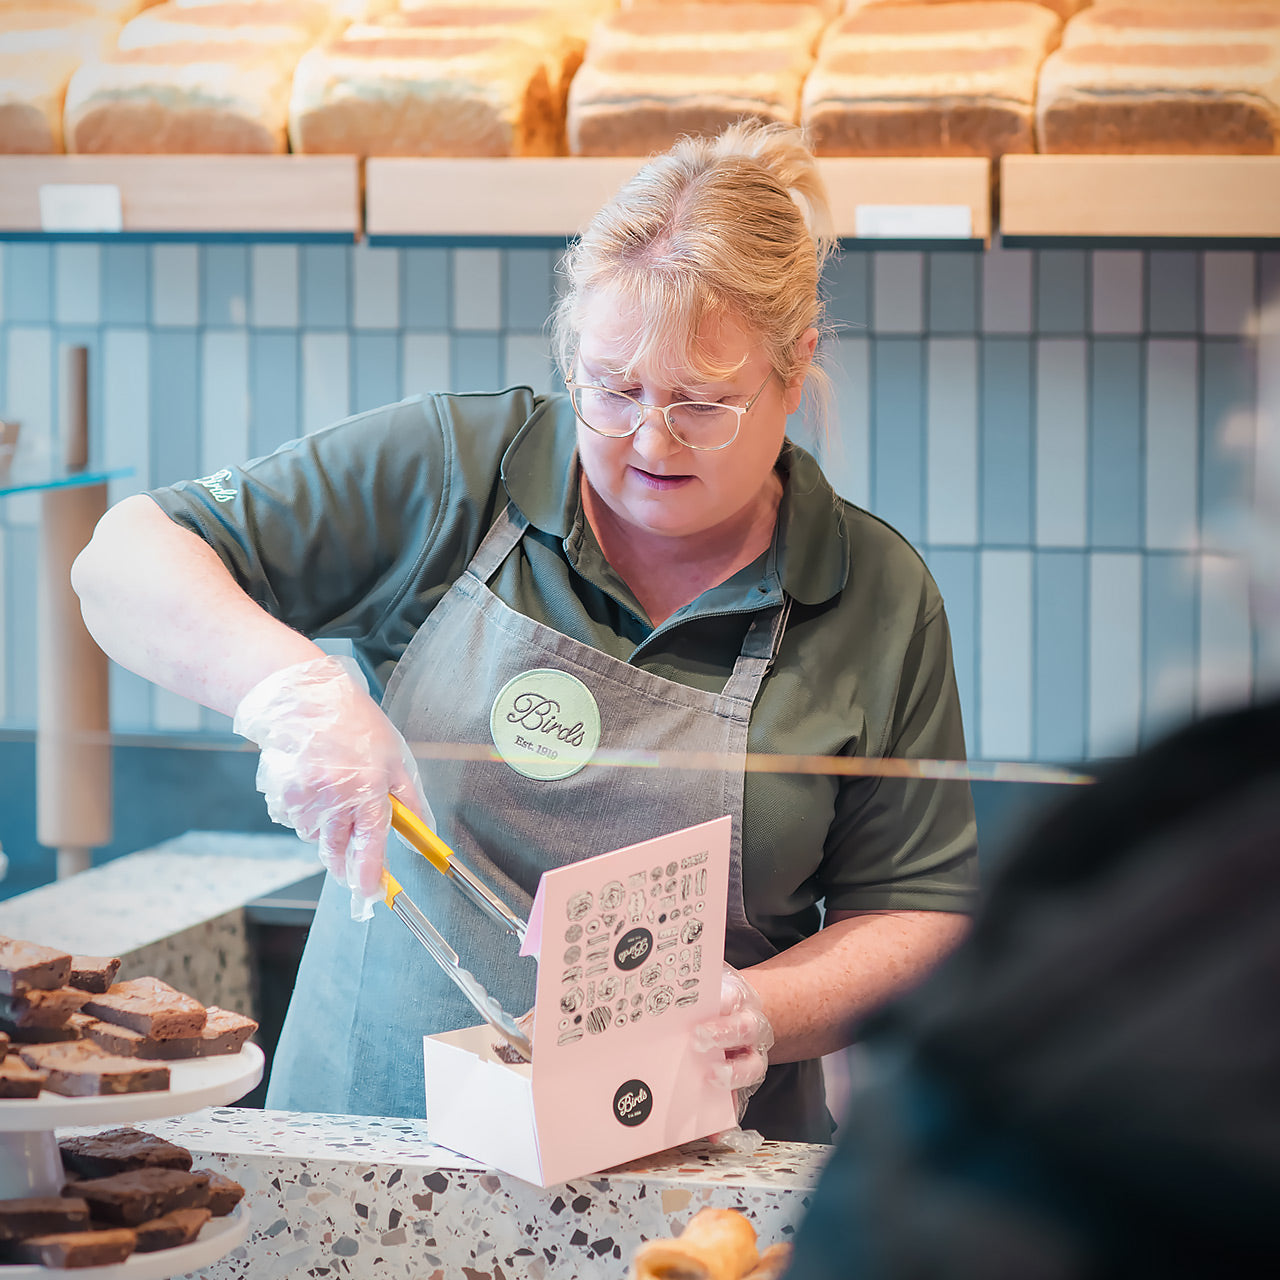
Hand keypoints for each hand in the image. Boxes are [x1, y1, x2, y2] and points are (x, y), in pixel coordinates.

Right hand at [233, 654, 430, 920]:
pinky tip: (313, 789)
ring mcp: (303, 797)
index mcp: (367, 787)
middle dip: (346, 861)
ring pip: (316, 837)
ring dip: (326, 831)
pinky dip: (306, 816)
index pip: (370, 842)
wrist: (306, 700)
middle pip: (337, 851)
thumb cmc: (355, 726)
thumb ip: (409, 800)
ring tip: (334, 798)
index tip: (370, 893)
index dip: (369, 874)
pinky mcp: (281, 795)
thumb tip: (421, 833)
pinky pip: (296, 821)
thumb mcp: (395, 758)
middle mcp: (333, 796)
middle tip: (351, 863)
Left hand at [693, 966, 774, 1121]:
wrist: (733, 1016)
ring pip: (750, 1066)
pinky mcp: (740, 1085)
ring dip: (733, 1074)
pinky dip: (726, 1118)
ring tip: (712, 1078)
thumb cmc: (706, 1003)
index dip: (725, 999)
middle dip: (724, 1033)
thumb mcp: (699, 988)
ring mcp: (748, 1056)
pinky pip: (736, 1103)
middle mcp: (748, 1028)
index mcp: (737, 1000)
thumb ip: (684, 988)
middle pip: (744, 1028)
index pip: (734, 995)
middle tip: (699, 1038)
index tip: (714, 1002)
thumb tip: (653, 977)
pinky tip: (715, 1131)